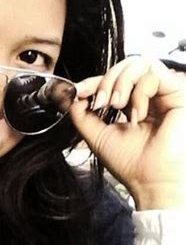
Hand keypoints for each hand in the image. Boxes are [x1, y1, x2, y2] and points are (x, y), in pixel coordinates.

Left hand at [71, 57, 185, 209]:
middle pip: (127, 64)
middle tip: (101, 103)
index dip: (95, 80)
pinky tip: (138, 116)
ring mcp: (165, 94)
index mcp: (134, 104)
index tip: (79, 90)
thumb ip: (82, 114)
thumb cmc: (131, 164)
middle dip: (107, 80)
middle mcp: (151, 96)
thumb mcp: (96, 135)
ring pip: (140, 63)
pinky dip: (139, 93)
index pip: (115, 79)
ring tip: (117, 107)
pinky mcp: (178, 93)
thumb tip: (69, 94)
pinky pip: (153, 74)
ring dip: (121, 83)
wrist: (150, 181)